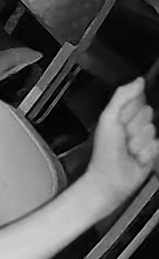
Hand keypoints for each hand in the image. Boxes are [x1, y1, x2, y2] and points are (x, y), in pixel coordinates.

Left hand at [85, 77, 158, 202]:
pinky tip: (137, 156)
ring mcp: (144, 138)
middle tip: (124, 135)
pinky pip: (157, 144)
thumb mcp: (109, 118)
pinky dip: (147, 151)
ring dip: (139, 140)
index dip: (132, 108)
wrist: (111, 178)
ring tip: (129, 148)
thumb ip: (122, 97)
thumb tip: (138, 81)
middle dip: (135, 125)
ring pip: (152, 130)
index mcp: (122, 113)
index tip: (124, 117)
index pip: (139, 99)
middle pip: (148, 113)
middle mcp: (135, 124)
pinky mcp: (153, 151)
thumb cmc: (105, 151)